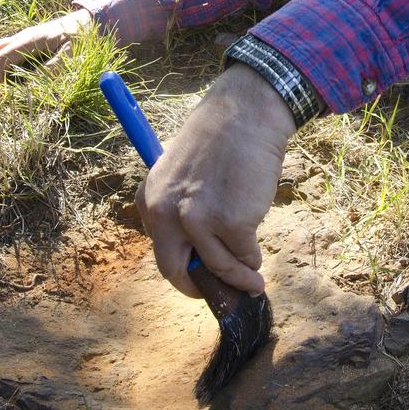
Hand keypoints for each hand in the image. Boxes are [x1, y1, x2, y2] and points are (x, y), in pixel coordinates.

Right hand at [0, 8, 91, 84]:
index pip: (4, 57)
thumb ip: (55, 67)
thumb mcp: (73, 51)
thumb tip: (34, 84)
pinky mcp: (26, 42)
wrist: (86, 20)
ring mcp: (22, 38)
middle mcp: (22, 37)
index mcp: (31, 39)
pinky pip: (2, 50)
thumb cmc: (81, 36)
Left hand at [138, 63, 295, 298]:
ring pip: (218, 269)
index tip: (200, 278)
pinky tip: (258, 251)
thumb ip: (183, 209)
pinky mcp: (230, 223)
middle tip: (219, 295)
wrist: (245, 114)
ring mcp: (197, 220)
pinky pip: (244, 257)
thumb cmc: (220, 140)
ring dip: (238, 279)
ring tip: (254, 282)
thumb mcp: (182, 173)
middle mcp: (165, 213)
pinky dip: (254, 260)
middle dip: (199, 289)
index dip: (183, 270)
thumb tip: (200, 253)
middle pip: (175, 272)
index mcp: (150, 200)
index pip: (160, 250)